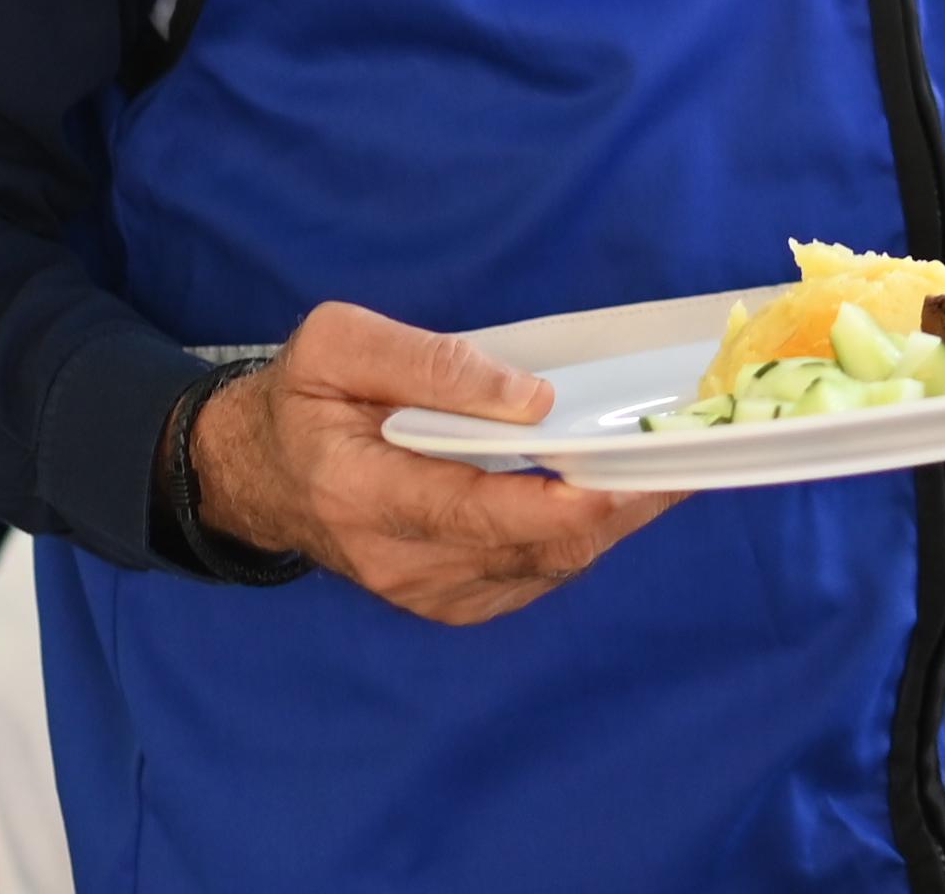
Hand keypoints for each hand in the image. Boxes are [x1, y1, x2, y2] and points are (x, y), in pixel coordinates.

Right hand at [192, 302, 684, 626]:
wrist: (257, 473)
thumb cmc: (302, 397)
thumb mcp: (339, 344)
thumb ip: (433, 365)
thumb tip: (531, 399)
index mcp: (364, 493)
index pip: (482, 513)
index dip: (566, 501)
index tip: (633, 469)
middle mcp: (396, 561)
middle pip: (533, 550)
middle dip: (616, 506)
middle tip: (687, 457)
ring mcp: (423, 592)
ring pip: (545, 570)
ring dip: (609, 524)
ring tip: (667, 468)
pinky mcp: (446, 600)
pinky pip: (532, 578)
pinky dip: (578, 540)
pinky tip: (610, 496)